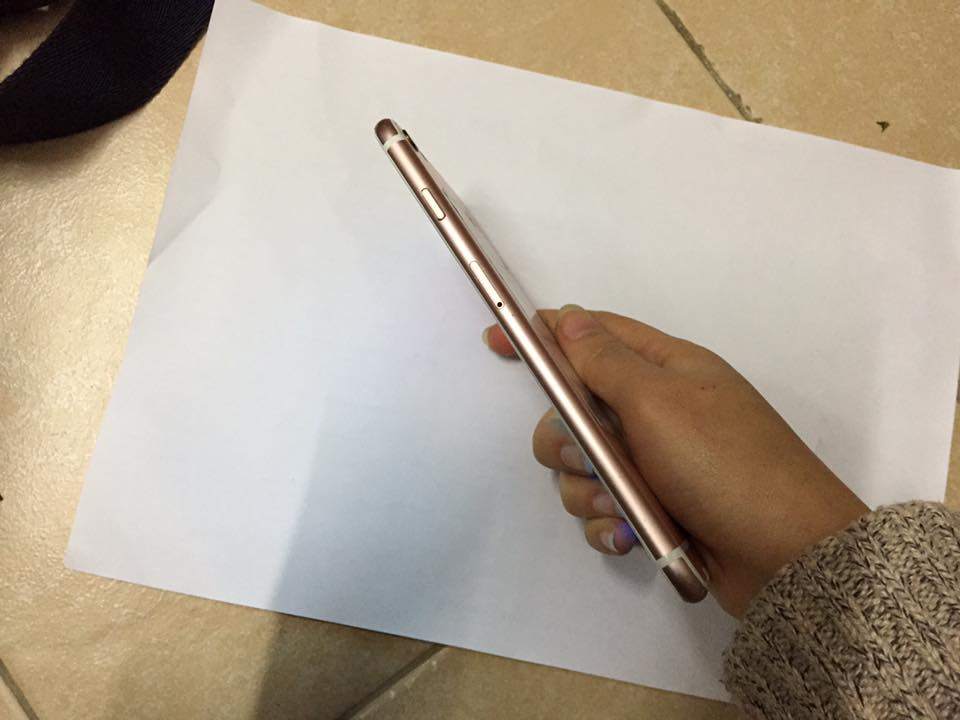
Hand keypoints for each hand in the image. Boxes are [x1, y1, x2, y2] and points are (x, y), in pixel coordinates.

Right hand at [483, 305, 867, 616]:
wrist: (786, 556)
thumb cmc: (723, 463)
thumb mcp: (658, 402)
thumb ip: (604, 360)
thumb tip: (568, 315)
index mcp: (664, 369)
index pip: (592, 335)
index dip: (543, 335)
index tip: (495, 339)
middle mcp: (655, 411)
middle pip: (574, 411)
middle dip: (568, 441)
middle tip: (592, 459)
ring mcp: (656, 462)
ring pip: (583, 467)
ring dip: (590, 491)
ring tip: (625, 507)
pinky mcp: (656, 508)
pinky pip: (603, 509)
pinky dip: (607, 524)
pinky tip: (628, 536)